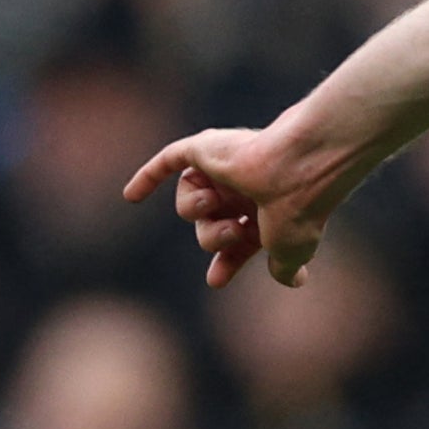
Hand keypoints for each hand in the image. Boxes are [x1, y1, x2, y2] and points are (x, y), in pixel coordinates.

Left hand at [126, 121, 344, 286]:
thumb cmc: (298, 210)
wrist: (299, 169)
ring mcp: (225, 168)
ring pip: (190, 204)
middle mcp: (246, 189)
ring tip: (216, 204)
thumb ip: (286, 266)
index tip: (215, 280)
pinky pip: (168, 162)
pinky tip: (130, 197)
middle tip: (234, 231)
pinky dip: (149, 177)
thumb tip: (293, 280)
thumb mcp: (293, 250)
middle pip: (210, 228)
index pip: (238, 243)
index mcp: (267, 212)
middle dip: (215, 238)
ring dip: (197, 211)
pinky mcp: (206, 148)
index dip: (227, 262)